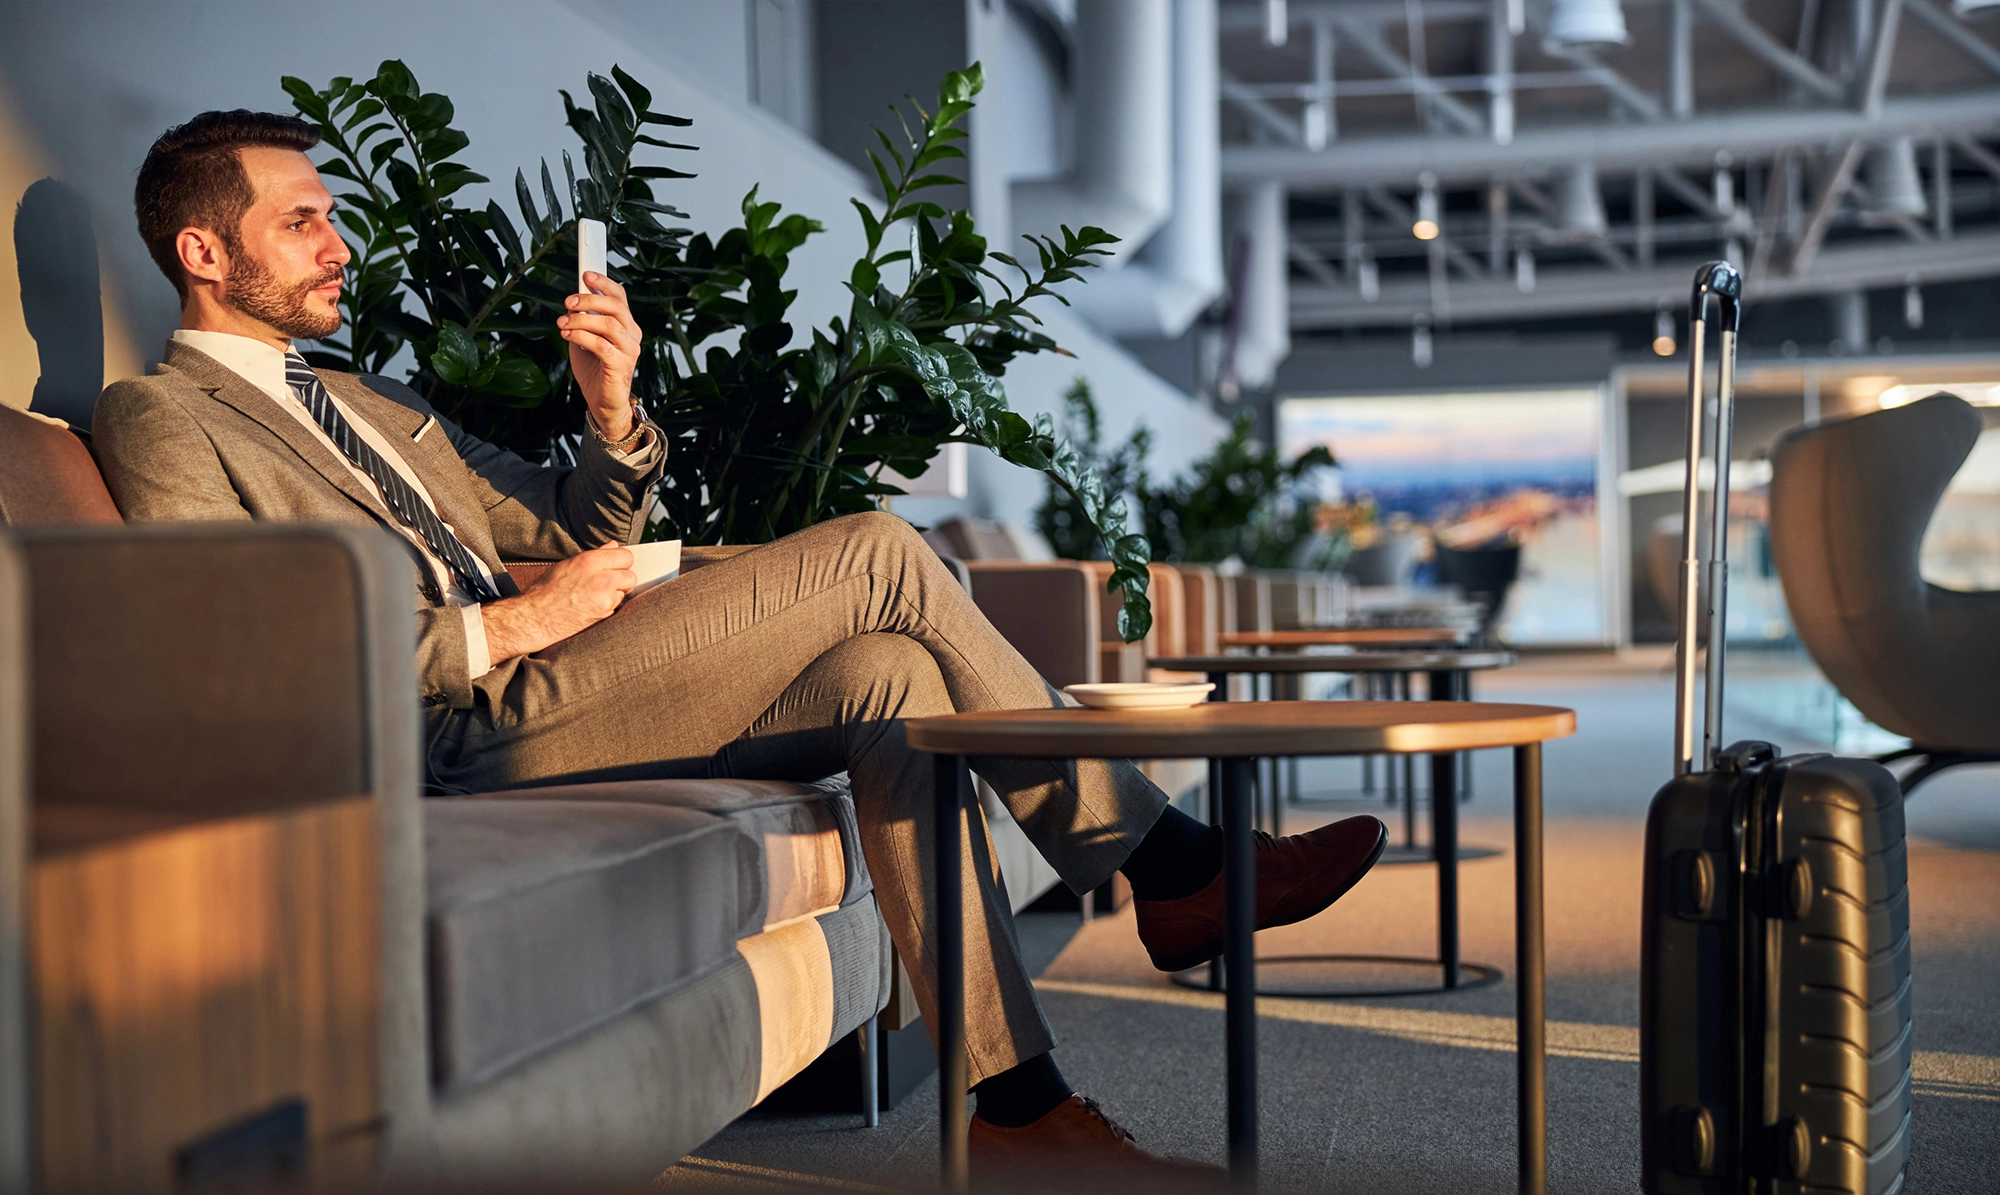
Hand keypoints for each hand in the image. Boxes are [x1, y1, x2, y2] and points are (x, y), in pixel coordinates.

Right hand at [480, 545, 635, 660]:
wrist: (534, 618)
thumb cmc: (545, 591)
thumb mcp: (567, 565)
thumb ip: (594, 556)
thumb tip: (613, 546)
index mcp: (589, 561)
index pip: (625, 556)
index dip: (621, 562)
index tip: (616, 567)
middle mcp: (600, 577)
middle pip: (631, 575)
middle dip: (623, 579)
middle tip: (609, 584)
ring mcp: (604, 597)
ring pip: (625, 593)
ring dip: (616, 595)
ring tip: (595, 597)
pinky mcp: (604, 614)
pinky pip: (616, 608)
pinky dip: (608, 608)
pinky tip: (592, 607)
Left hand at [560, 272, 642, 439]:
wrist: (602, 402)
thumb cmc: (594, 369)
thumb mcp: (585, 338)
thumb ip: (583, 320)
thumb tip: (573, 301)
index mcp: (626, 325)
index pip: (620, 297)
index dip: (604, 284)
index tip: (586, 275)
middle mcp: (632, 335)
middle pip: (616, 307)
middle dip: (589, 300)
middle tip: (568, 302)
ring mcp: (629, 351)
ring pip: (609, 324)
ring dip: (582, 320)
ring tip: (563, 323)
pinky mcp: (621, 366)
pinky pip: (602, 345)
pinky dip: (582, 337)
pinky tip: (568, 335)